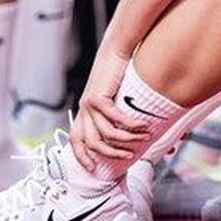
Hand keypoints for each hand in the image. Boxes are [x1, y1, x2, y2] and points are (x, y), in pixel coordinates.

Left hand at [68, 48, 140, 169]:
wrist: (115, 51)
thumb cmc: (118, 76)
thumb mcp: (115, 100)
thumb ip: (119, 117)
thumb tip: (136, 134)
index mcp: (84, 113)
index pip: (76, 140)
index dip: (82, 156)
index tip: (93, 169)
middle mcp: (84, 110)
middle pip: (92, 143)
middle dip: (111, 154)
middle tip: (130, 156)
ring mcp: (89, 104)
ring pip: (107, 133)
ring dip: (127, 139)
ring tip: (143, 138)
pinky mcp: (98, 97)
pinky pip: (116, 119)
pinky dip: (131, 125)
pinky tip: (144, 126)